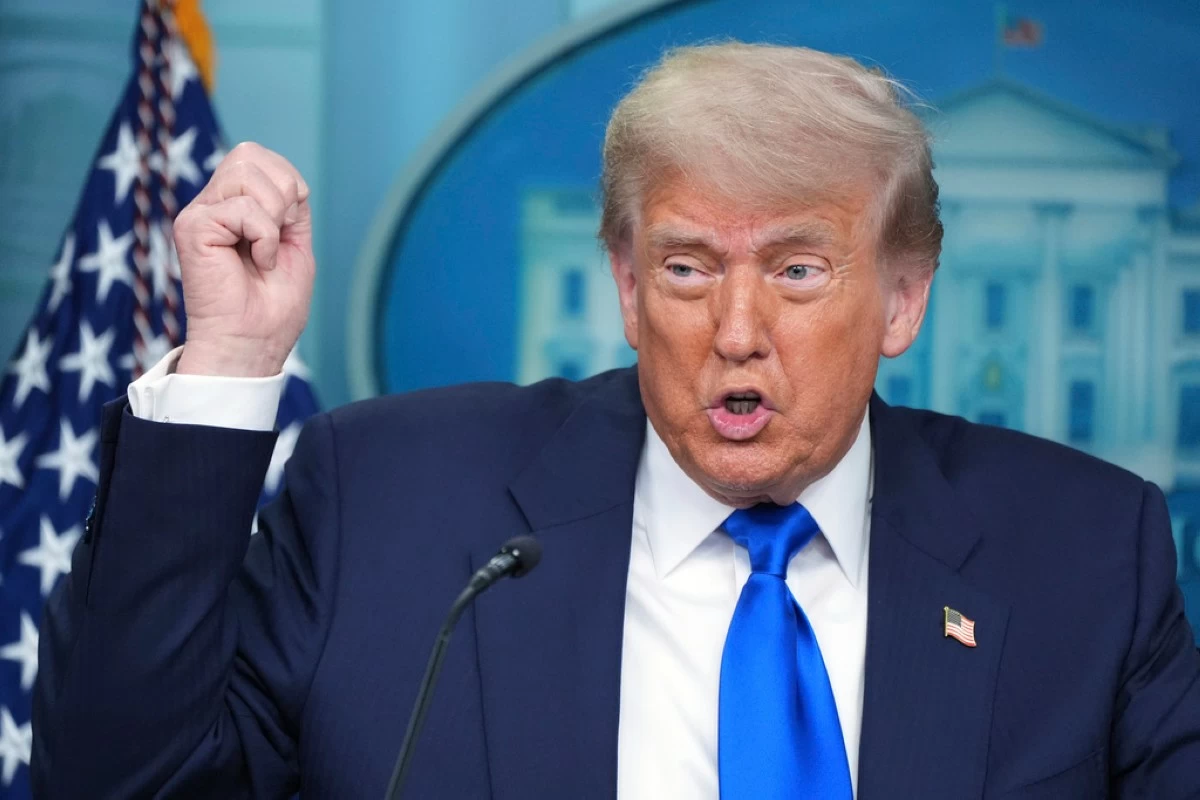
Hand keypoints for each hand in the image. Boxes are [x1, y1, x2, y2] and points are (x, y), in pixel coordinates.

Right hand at [173, 142, 314, 377]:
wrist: (253, 344)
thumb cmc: (272, 307)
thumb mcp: (294, 244)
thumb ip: (289, 206)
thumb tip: (287, 178)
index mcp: (232, 205)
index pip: (258, 157)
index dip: (289, 184)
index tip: (288, 227)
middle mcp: (210, 204)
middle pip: (250, 154)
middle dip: (283, 192)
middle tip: (278, 236)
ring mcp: (198, 214)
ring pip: (245, 173)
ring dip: (273, 216)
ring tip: (265, 252)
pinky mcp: (191, 228)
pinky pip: (241, 208)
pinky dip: (264, 237)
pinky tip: (256, 262)